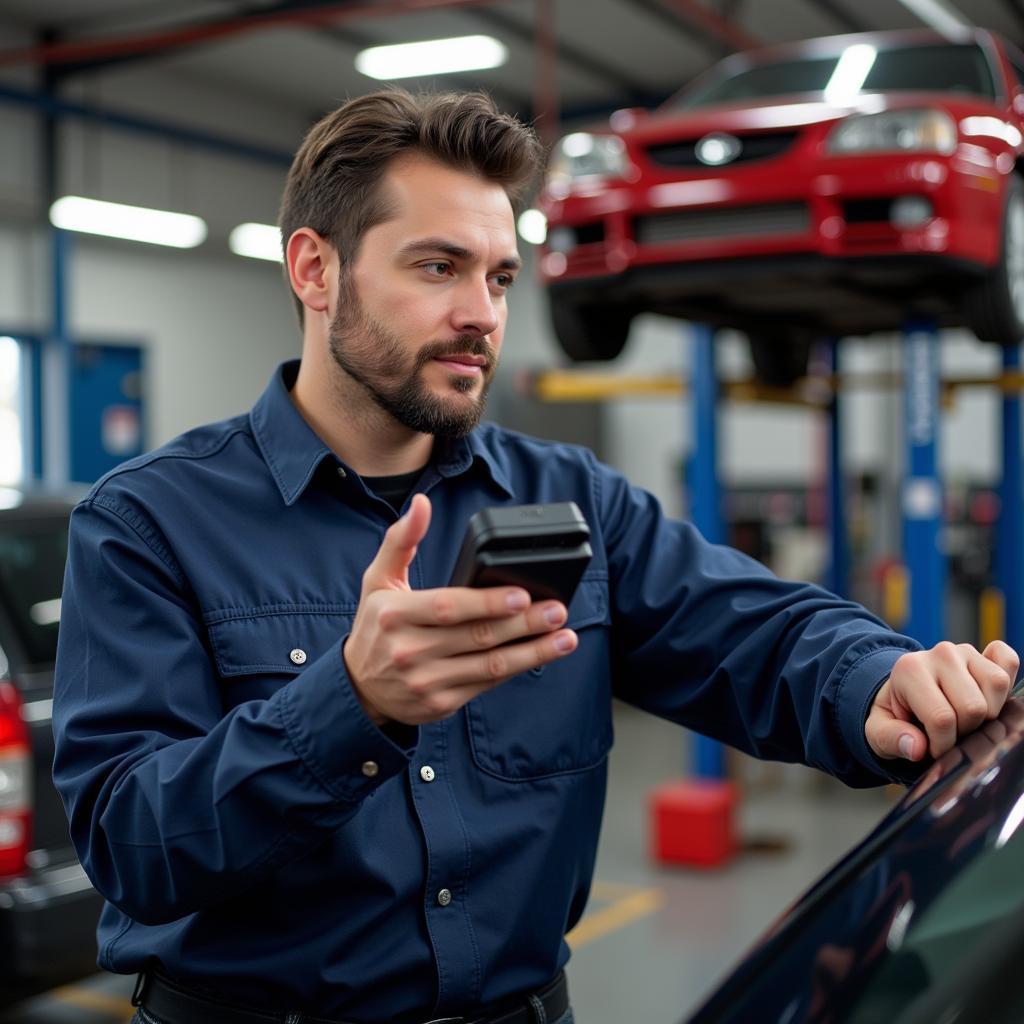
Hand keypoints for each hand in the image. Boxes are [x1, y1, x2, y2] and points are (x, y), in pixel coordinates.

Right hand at [343, 494, 578, 725]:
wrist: (359, 688)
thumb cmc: (375, 626)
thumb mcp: (378, 580)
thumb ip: (401, 540)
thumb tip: (421, 504)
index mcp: (395, 615)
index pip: (448, 608)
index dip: (486, 603)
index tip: (521, 594)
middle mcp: (409, 651)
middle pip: (476, 637)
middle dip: (522, 624)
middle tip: (556, 610)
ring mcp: (426, 681)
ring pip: (489, 666)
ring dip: (532, 652)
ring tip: (565, 637)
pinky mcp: (441, 703)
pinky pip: (486, 684)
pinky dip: (517, 669)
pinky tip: (542, 655)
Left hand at [865, 641, 1018, 761]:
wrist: (901, 693)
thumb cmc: (895, 715)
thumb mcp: (878, 731)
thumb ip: (892, 739)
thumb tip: (917, 748)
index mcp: (909, 670)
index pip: (942, 718)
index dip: (943, 744)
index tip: (933, 748)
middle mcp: (939, 654)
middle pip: (974, 707)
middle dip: (965, 731)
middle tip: (950, 732)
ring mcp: (964, 651)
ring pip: (997, 686)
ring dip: (988, 714)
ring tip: (966, 719)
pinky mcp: (984, 654)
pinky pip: (1008, 660)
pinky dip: (1004, 684)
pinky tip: (987, 699)